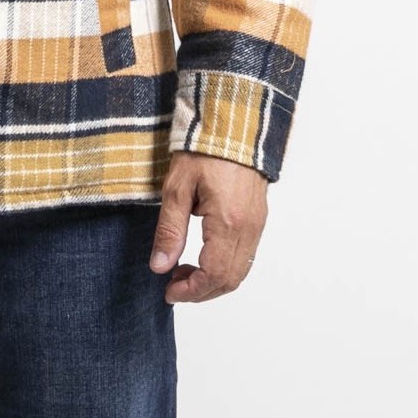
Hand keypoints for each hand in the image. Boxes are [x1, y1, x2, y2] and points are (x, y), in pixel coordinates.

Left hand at [149, 154, 267, 302]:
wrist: (234, 125)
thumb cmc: (204, 150)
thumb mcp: (177, 188)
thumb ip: (169, 230)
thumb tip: (160, 266)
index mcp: (228, 222)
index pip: (213, 274)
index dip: (190, 291)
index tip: (169, 293)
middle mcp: (249, 228)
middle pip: (229, 280)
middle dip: (200, 291)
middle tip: (173, 286)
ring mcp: (257, 225)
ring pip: (239, 271)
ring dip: (212, 281)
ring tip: (183, 271)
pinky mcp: (258, 219)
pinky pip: (244, 256)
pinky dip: (224, 267)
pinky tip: (202, 257)